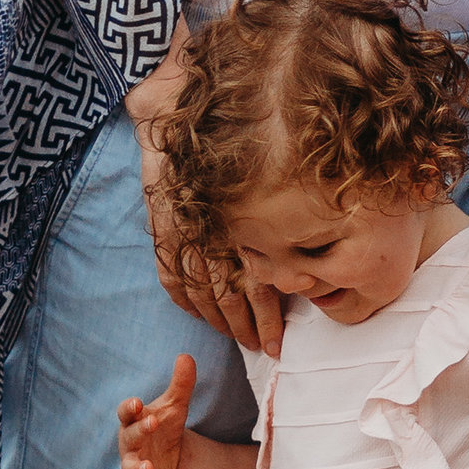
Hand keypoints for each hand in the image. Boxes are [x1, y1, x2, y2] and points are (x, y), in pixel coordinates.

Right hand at [118, 353, 196, 468]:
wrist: (168, 453)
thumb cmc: (165, 424)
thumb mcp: (175, 405)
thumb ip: (181, 383)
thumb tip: (186, 356)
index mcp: (134, 420)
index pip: (126, 412)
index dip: (129, 408)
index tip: (137, 402)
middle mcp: (129, 441)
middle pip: (130, 436)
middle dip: (139, 430)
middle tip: (152, 423)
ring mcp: (133, 462)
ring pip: (129, 466)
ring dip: (136, 467)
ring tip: (148, 467)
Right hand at [135, 128, 282, 353]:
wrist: (180, 119)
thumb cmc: (232, 152)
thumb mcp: (268, 184)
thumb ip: (279, 228)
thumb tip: (306, 270)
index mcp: (244, 227)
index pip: (257, 288)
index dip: (267, 321)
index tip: (276, 345)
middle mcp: (213, 234)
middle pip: (228, 298)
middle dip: (244, 328)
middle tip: (259, 349)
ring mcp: (183, 235)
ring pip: (200, 294)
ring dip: (216, 321)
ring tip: (234, 336)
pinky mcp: (162, 230)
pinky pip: (171, 278)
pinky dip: (184, 300)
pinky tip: (197, 313)